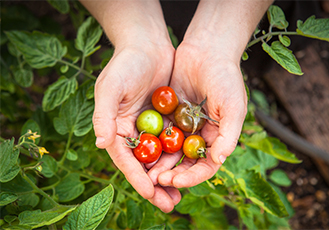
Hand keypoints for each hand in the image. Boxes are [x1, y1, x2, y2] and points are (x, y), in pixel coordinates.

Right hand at [93, 43, 181, 211]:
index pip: (126, 159)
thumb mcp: (110, 87)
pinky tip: (190, 169)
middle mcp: (132, 132)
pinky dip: (180, 157)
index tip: (151, 194)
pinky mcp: (165, 120)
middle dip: (156, 187)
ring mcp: (150, 127)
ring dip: (170, 177)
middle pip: (144, 165)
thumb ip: (103, 115)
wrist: (147, 45)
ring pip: (160, 158)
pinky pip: (173, 142)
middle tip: (170, 205)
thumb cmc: (126, 64)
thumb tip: (101, 144)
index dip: (138, 178)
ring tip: (180, 197)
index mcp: (116, 128)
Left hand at [148, 0, 271, 190]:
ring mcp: (184, 124)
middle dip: (173, 174)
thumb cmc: (225, 77)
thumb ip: (229, 134)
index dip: (192, 177)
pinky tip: (141, 149)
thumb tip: (219, 160)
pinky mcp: (170, 114)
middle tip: (157, 181)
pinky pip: (160, 132)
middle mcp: (201, 134)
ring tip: (147, 172)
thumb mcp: (233, 106)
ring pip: (171, 150)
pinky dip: (153, 142)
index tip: (176, 182)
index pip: (206, 165)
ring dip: (161, 162)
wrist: (207, 49)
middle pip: (186, 162)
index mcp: (218, 136)